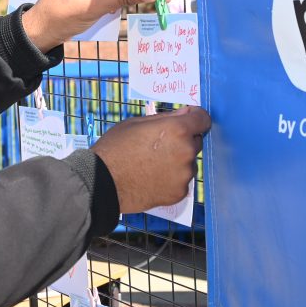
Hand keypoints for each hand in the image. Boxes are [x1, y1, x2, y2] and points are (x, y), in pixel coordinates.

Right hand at [90, 107, 210, 213]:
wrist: (102, 182)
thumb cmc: (114, 148)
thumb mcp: (134, 123)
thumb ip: (164, 118)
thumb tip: (184, 114)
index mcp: (177, 130)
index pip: (203, 119)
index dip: (195, 118)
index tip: (187, 120)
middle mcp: (186, 151)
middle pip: (195, 142)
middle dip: (182, 141)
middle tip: (159, 147)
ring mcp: (184, 174)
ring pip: (188, 163)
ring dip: (177, 162)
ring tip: (152, 166)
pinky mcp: (180, 192)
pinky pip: (180, 181)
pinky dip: (171, 179)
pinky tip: (152, 179)